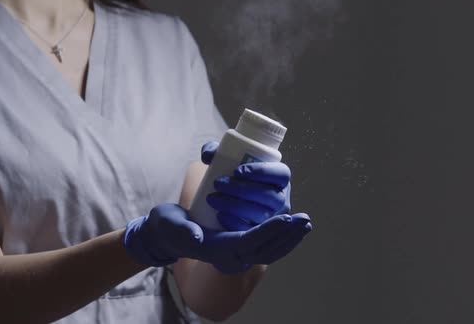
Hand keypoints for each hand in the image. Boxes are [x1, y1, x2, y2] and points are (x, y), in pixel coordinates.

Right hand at [123, 203, 311, 273]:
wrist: (168, 236)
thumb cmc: (169, 227)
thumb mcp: (171, 225)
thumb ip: (182, 230)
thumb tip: (196, 236)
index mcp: (217, 249)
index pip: (249, 242)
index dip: (268, 231)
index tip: (285, 217)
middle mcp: (230, 255)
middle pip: (265, 249)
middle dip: (286, 235)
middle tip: (304, 219)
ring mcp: (237, 254)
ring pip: (270, 251)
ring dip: (289, 238)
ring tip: (306, 223)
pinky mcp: (241, 247)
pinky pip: (267, 248)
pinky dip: (283, 240)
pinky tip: (295, 229)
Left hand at [201, 141, 291, 230]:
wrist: (224, 200)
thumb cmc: (230, 176)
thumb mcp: (224, 160)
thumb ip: (215, 152)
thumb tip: (208, 156)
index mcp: (280, 178)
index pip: (282, 173)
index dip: (263, 171)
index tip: (238, 171)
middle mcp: (281, 199)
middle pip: (270, 196)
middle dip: (242, 189)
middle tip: (218, 183)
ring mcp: (273, 218)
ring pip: (260, 214)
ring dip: (235, 206)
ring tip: (212, 198)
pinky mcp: (260, 232)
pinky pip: (250, 230)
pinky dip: (234, 222)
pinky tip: (219, 214)